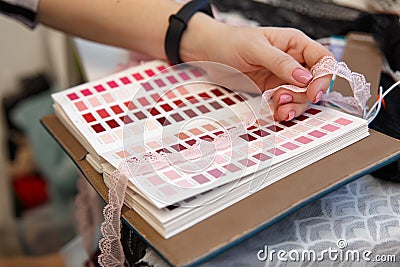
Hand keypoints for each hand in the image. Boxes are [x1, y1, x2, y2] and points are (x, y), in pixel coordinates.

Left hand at [181, 19, 332, 120]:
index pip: (322, 59)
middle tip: (284, 98)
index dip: (323, 76)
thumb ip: (281, 62)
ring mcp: (282, 77)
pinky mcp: (271, 90)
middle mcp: (292, 61)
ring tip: (280, 108)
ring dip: (294, 106)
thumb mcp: (255, 48)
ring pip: (301, 96)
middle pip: (314, 82)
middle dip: (303, 95)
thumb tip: (304, 76)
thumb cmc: (229, 42)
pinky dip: (283, 110)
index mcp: (294, 43)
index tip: (313, 91)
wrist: (208, 53)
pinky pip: (285, 103)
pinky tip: (276, 111)